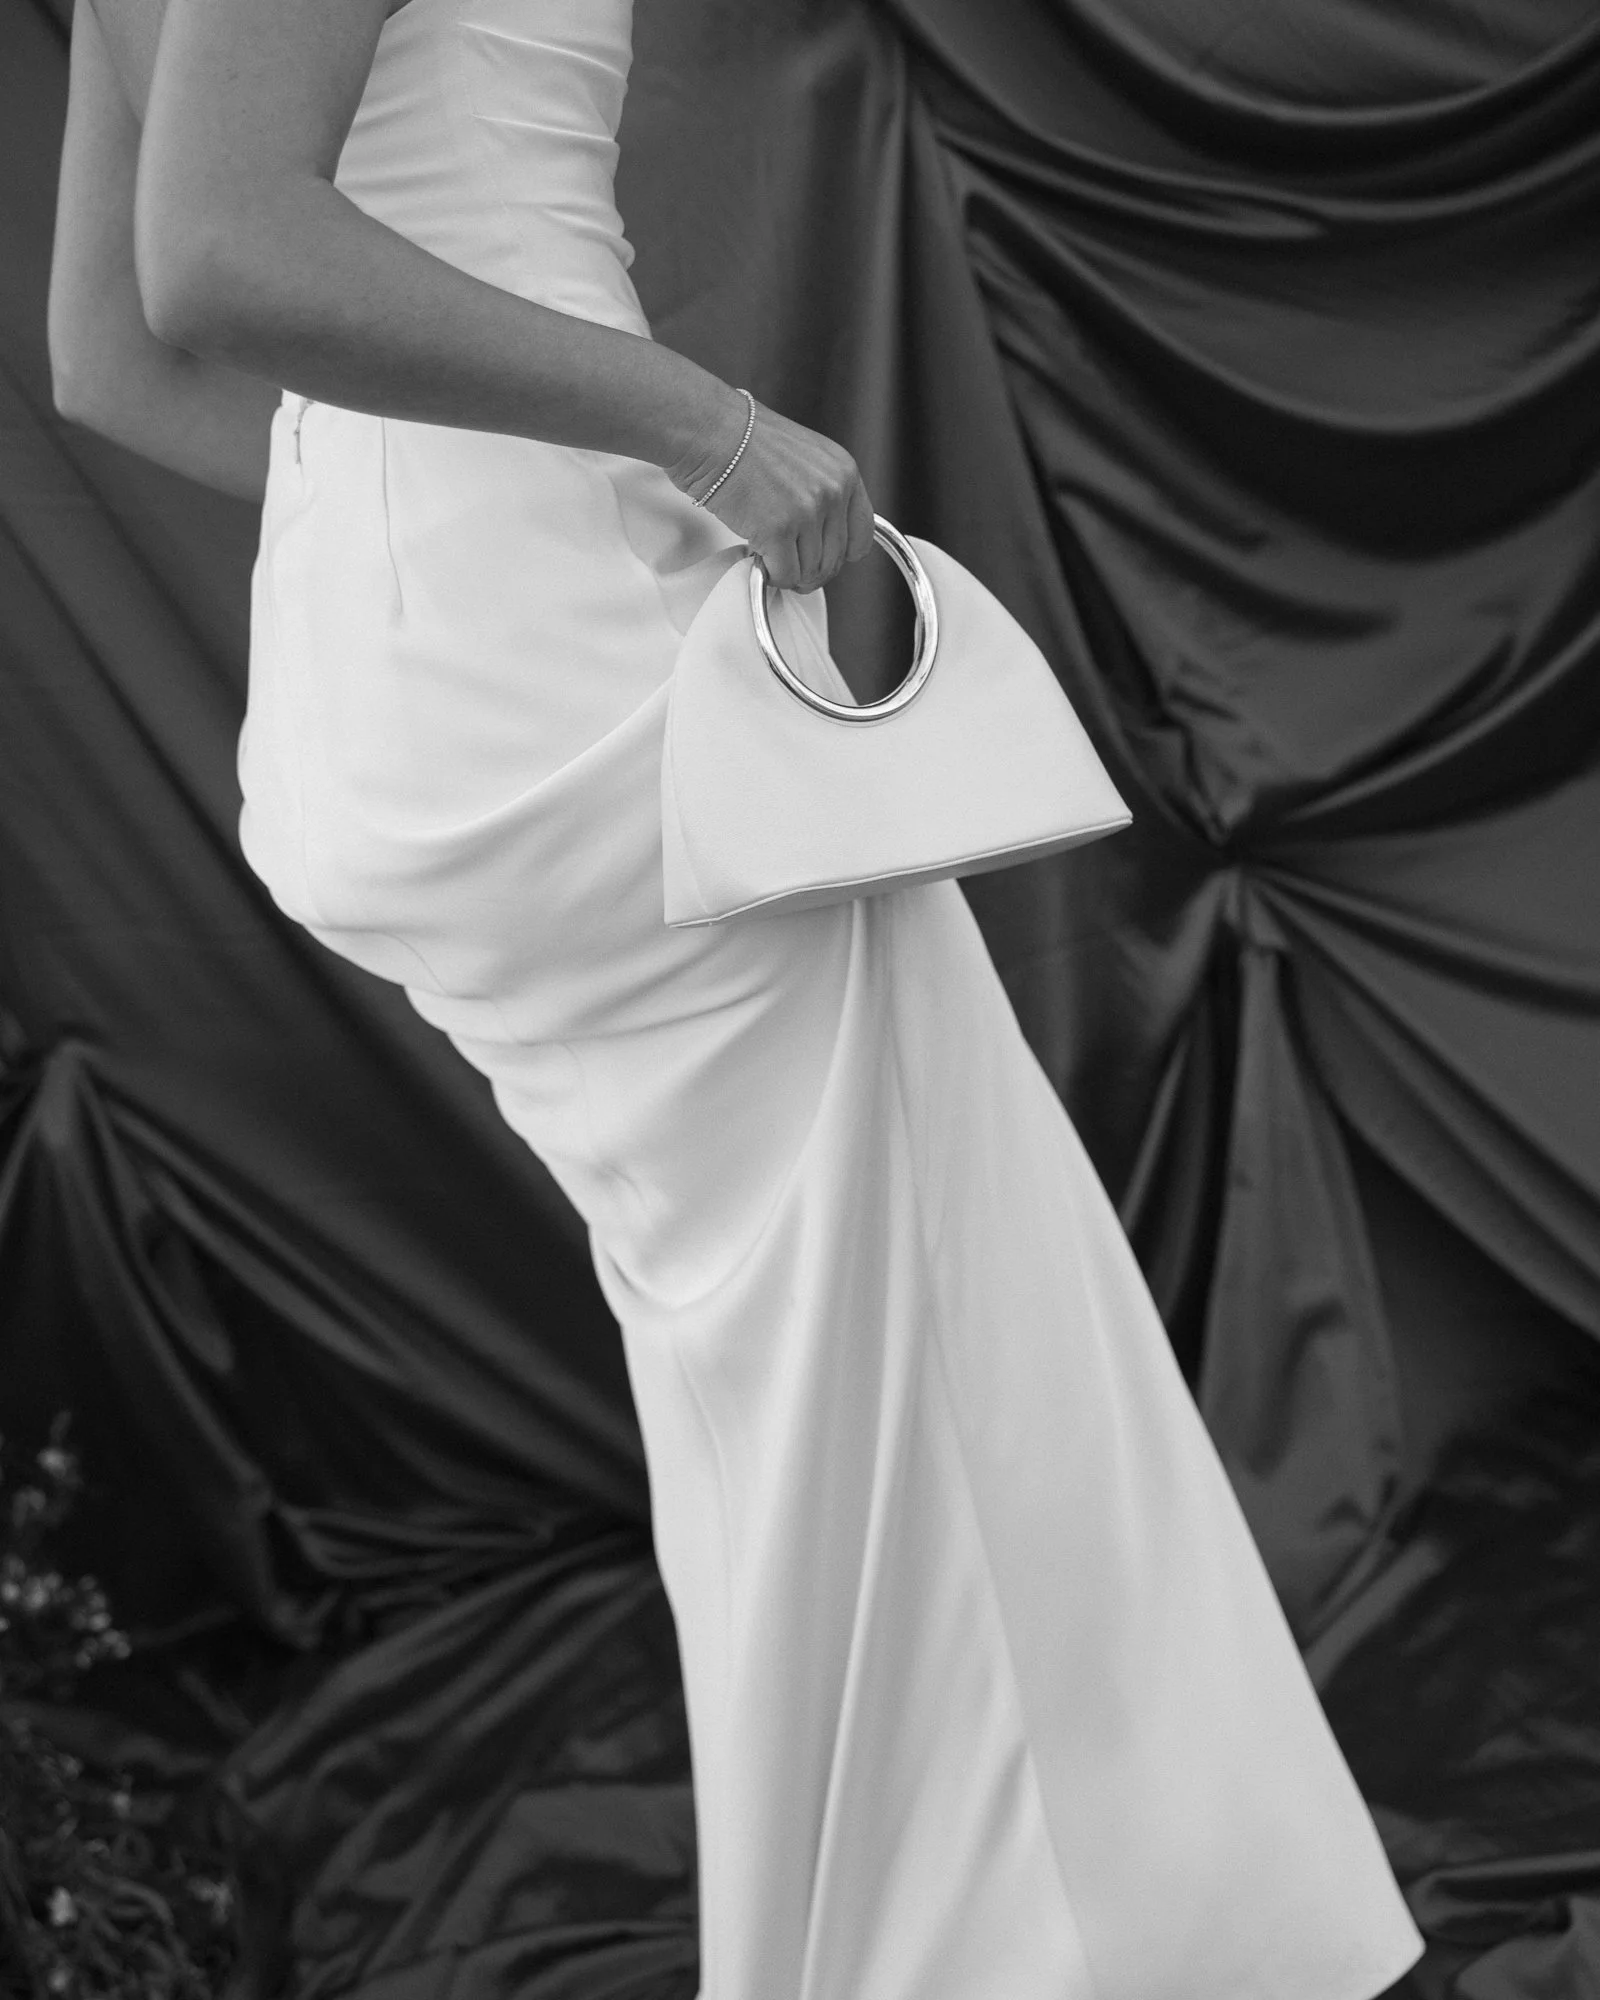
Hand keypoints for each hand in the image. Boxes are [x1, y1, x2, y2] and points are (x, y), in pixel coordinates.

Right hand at [668, 388, 875, 592]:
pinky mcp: (777, 530)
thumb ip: (821, 490)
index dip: (839, 553)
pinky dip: (770, 574)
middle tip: (787, 561)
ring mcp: (807, 512)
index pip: (862, 535)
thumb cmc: (743, 437)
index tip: (821, 555)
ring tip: (768, 552)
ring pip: (809, 572)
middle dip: (810, 568)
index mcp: (844, 472)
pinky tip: (758, 556)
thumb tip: (821, 533)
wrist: (709, 429)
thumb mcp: (803, 455)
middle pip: (834, 560)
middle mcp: (833, 492)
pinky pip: (784, 575)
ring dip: (788, 571)